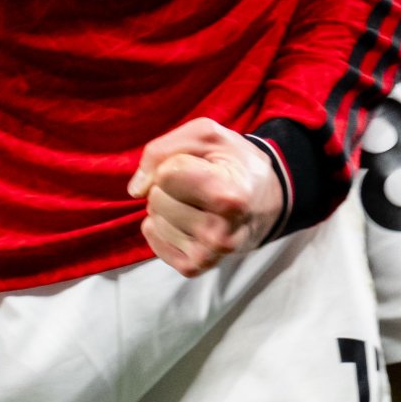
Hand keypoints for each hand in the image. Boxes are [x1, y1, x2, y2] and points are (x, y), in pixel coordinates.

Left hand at [131, 120, 281, 274]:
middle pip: (156, 198)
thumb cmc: (234, 162)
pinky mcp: (196, 266)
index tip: (198, 164)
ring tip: (195, 202)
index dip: (173, 162)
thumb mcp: (206, 135)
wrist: (265, 200)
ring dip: (166, 207)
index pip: (167, 174)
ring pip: (153, 220)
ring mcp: (209, 253)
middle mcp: (221, 232)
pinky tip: (184, 220)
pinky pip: (154, 241)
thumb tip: (135, 189)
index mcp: (229, 197)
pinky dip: (161, 227)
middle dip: (168, 186)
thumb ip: (162, 150)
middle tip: (197, 185)